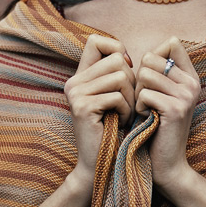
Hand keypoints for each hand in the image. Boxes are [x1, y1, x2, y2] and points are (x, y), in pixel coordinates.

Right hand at [64, 35, 134, 184]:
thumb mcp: (112, 96)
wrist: (100, 165)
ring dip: (131, 98)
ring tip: (126, 114)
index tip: (126, 68)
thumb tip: (126, 55)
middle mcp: (73, 82)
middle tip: (129, 102)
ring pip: (120, 77)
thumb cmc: (113, 129)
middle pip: (116, 59)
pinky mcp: (83, 107)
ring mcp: (76, 94)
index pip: (96, 40)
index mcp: (79, 76)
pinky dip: (127, 110)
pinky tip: (121, 122)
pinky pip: (117, 96)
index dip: (116, 48)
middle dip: (132, 80)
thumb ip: (113, 74)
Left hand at [135, 36, 200, 188]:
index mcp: (191, 75)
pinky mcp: (175, 109)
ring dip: (138, 93)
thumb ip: (160, 71)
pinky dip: (138, 107)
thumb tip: (149, 50)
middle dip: (140, 77)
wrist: (167, 164)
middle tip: (145, 99)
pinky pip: (144, 94)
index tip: (149, 78)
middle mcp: (193, 82)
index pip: (171, 43)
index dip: (152, 56)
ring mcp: (186, 95)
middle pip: (151, 57)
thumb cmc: (156, 125)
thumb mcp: (162, 94)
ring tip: (146, 109)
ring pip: (145, 75)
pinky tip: (146, 119)